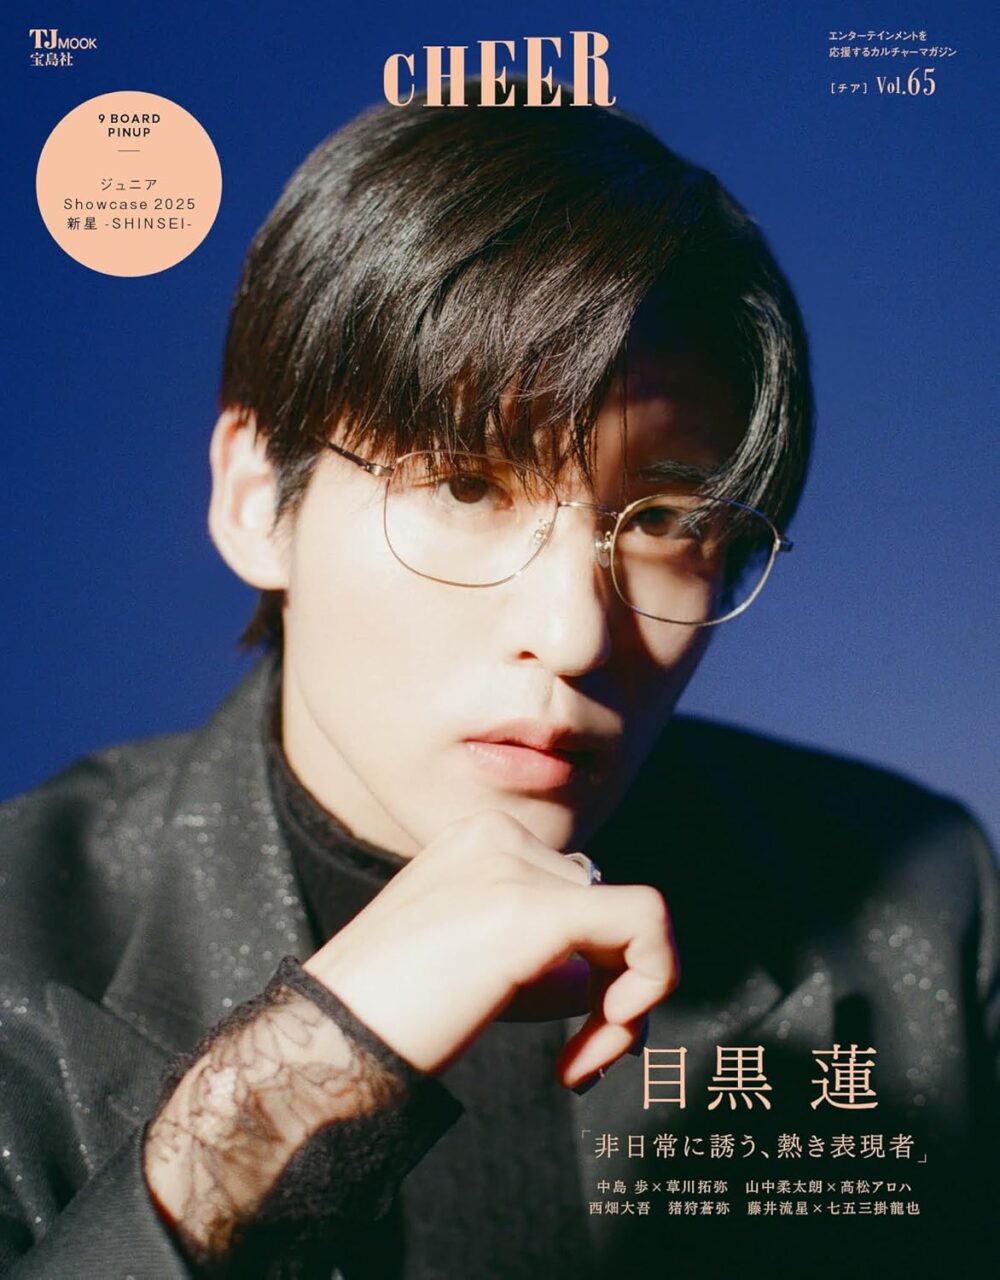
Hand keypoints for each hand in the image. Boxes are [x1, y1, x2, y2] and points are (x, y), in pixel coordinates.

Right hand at [304, 810, 677, 1085]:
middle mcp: (498, 835)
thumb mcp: (468, 953)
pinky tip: (595, 1049)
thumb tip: (616, 973)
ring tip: (578, 1062)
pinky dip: (651, 986)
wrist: (323, 1042)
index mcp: (478, 838)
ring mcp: (514, 867)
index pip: (576, 892)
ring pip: (636, 921)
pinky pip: (647, 926)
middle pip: (605, 908)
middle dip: (612, 990)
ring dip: (623, 1008)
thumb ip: (536, 943)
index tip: (570, 1039)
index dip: (590, 967)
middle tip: (582, 1058)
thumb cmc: (389, 1015)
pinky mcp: (534, 909)